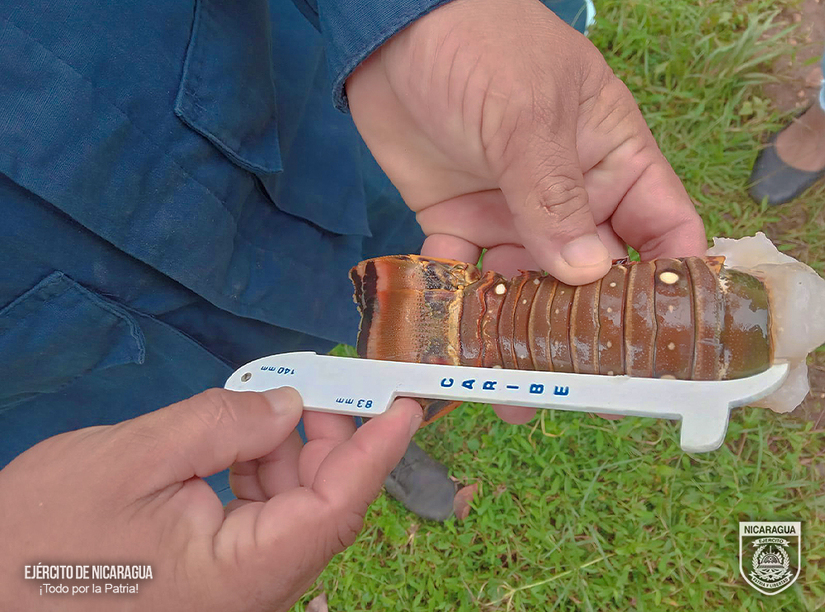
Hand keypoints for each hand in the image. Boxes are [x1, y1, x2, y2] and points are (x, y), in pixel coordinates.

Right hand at [0, 388, 421, 610]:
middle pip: (320, 508)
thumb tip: (288, 403)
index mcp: (244, 576)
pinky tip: (241, 438)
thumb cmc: (39, 536)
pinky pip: (258, 523)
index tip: (407, 403)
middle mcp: (252, 593)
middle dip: (328, 441)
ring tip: (270, 404)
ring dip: (290, 454)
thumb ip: (222, 424)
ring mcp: (232, 592)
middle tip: (321, 385)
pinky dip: (258, 474)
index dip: (377, 450)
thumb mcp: (131, 459)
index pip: (337, 506)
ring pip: (291, 513)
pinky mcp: (212, 583)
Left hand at [347, 0, 705, 422]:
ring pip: (525, 287)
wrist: (391, 32)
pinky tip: (450, 344)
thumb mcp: (527, 114)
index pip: (662, 234)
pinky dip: (456, 306)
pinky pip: (463, 273)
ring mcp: (512, 213)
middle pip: (590, 278)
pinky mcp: (458, 221)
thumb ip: (553, 196)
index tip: (662, 353)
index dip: (666, 292)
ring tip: (509, 394)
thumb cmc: (481, 48)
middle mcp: (569, 197)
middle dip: (583, 336)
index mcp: (614, 163)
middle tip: (578, 396)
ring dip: (516, 337)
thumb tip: (587, 275)